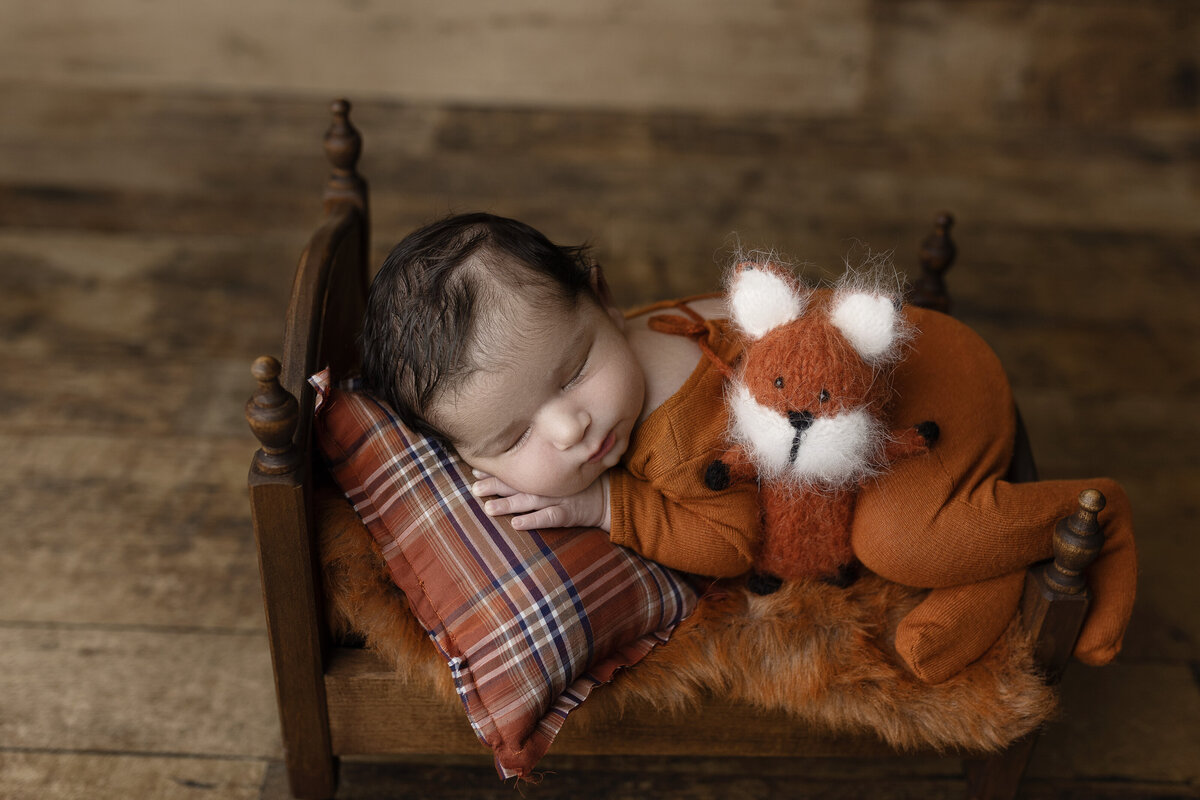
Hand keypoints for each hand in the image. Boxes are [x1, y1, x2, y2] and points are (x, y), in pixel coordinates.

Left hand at [470, 472, 611, 531]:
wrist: (608, 496)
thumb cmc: (583, 480)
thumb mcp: (564, 465)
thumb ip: (544, 461)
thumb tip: (516, 455)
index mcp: (545, 472)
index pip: (517, 469)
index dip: (496, 469)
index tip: (475, 468)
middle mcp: (548, 484)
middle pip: (518, 484)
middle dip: (495, 485)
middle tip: (474, 487)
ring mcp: (557, 499)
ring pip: (528, 501)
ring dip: (507, 504)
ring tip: (488, 508)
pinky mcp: (567, 514)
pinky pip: (548, 517)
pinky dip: (532, 520)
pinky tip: (516, 524)